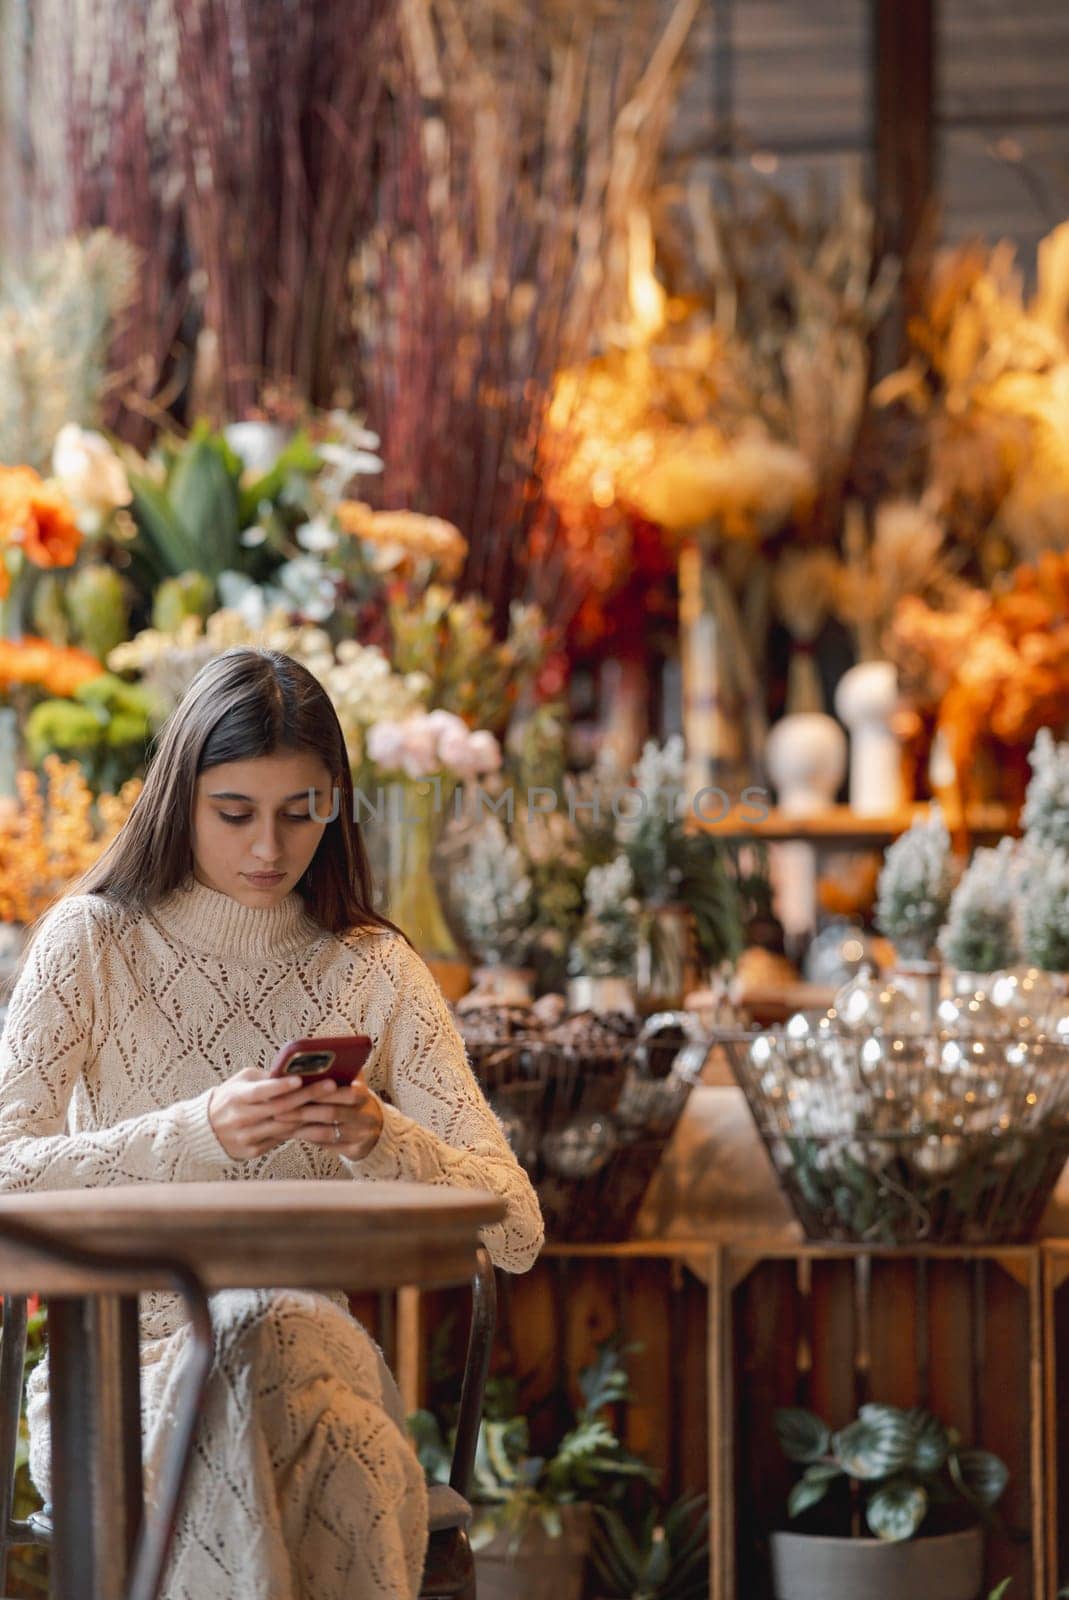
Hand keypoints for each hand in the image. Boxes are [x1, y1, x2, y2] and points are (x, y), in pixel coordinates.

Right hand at [207, 1068, 328, 1160]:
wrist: (205, 1130)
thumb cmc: (229, 1098)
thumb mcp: (240, 1082)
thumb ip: (264, 1078)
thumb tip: (293, 1070)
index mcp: (236, 1097)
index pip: (260, 1092)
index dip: (280, 1086)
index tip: (300, 1079)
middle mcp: (241, 1119)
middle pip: (279, 1109)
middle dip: (307, 1096)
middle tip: (333, 1086)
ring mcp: (247, 1137)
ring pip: (285, 1127)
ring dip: (312, 1117)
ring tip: (335, 1106)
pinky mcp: (253, 1151)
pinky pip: (282, 1140)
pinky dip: (301, 1131)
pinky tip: (322, 1124)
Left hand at [283, 1079, 384, 1160]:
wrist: (374, 1128)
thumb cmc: (352, 1100)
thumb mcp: (352, 1082)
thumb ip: (338, 1071)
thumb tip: (310, 1056)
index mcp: (364, 1094)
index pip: (346, 1091)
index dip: (321, 1091)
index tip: (296, 1088)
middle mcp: (366, 1115)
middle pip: (332, 1113)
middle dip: (303, 1111)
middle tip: (277, 1109)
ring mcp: (361, 1135)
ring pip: (326, 1132)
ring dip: (300, 1127)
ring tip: (280, 1122)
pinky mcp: (355, 1151)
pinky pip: (326, 1146)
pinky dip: (307, 1138)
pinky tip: (290, 1133)